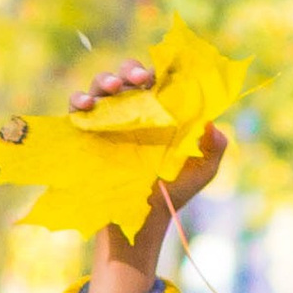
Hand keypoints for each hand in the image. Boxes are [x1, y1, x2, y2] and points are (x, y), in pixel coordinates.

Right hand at [71, 61, 227, 292]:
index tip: (164, 72)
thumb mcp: (202, 171)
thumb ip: (215, 147)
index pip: (158, 79)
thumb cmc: (172, 194)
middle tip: (140, 79)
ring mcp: (109, 120)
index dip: (160, 69)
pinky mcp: (87, 133)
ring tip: (112, 88)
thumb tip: (212, 122)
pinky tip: (86, 106)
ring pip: (102, 86)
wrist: (141, 222)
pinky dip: (79, 100)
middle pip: (128, 76)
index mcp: (160, 112)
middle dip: (132, 69)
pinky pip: (77, 108)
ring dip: (105, 80)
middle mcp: (134, 111)